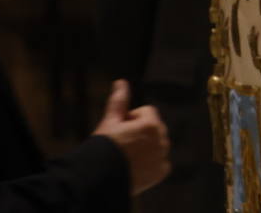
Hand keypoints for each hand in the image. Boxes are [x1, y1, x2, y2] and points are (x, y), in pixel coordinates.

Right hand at [92, 80, 170, 194]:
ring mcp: (162, 156)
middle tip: (121, 146)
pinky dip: (151, 164)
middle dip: (140, 133)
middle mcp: (161, 139)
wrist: (98, 179)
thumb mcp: (109, 122)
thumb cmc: (102, 148)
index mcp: (151, 124)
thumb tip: (120, 82)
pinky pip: (160, 163)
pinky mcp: (161, 172)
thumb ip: (119, 101)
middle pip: (153, 129)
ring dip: (146, 147)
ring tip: (126, 158)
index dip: (131, 120)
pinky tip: (135, 168)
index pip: (146, 112)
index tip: (119, 131)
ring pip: (157, 145)